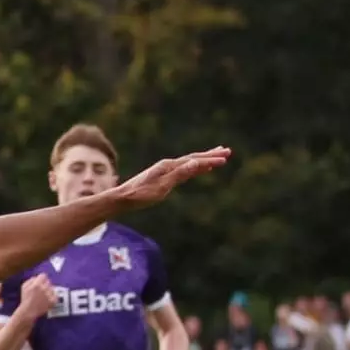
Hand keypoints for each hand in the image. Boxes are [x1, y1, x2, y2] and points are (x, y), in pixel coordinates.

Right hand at [21, 274, 57, 320]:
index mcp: (36, 284)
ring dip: (49, 290)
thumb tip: (37, 277)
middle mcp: (44, 288)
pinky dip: (53, 297)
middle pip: (48, 281)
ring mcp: (49, 295)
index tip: (41, 281)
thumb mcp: (24, 286)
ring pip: (52, 288)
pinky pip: (56, 295)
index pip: (43, 275)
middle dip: (45, 284)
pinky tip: (48, 299)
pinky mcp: (53, 301)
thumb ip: (31, 279)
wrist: (28, 311)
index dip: (42, 278)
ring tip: (44, 296)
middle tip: (42, 289)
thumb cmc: (25, 299)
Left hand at [111, 148, 231, 210]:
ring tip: (216, 157)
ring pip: (189, 162)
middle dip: (210, 155)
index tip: (225, 158)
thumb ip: (179, 175)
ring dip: (203, 159)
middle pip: (193, 158)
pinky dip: (193, 167)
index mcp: (169, 166)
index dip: (210, 160)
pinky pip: (183, 169)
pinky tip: (196, 168)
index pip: (194, 161)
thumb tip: (195, 162)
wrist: (123, 198)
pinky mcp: (162, 176)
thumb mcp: (162, 187)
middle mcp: (168, 165)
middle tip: (227, 151)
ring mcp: (165, 170)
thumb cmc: (141, 195)